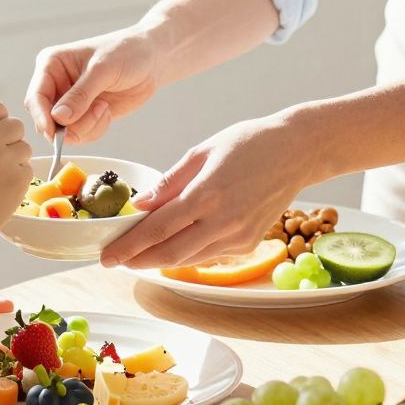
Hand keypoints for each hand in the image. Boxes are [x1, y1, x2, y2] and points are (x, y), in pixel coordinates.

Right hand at [26, 28, 161, 143]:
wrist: (152, 59)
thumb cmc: (126, 52)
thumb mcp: (103, 69)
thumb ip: (80, 95)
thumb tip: (58, 117)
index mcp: (52, 65)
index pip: (36, 97)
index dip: (42, 117)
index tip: (54, 132)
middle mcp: (56, 85)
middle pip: (46, 119)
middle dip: (70, 124)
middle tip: (96, 112)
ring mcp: (70, 102)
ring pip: (64, 131)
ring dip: (86, 126)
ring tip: (104, 107)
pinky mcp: (84, 115)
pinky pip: (80, 134)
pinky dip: (95, 129)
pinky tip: (106, 111)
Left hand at [100, 113, 311, 270]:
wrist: (297, 152)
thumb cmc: (248, 143)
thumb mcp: (202, 151)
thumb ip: (169, 182)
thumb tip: (140, 205)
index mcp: (206, 194)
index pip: (157, 229)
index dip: (128, 246)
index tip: (107, 255)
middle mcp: (223, 221)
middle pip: (170, 253)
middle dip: (138, 260)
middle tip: (114, 261)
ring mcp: (238, 236)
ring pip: (189, 259)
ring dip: (159, 260)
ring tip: (136, 255)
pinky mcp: (248, 243)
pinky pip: (209, 254)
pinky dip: (186, 253)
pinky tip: (171, 245)